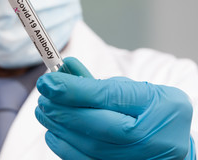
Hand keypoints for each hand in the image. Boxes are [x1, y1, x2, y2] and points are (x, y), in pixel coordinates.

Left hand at [35, 57, 194, 158]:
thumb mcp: (134, 89)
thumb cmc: (152, 111)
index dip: (74, 90)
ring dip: (60, 128)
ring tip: (44, 111)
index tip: (48, 82)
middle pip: (98, 127)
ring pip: (91, 147)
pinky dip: (66, 148)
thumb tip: (66, 67)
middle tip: (43, 98)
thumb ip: (99, 82)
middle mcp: (153, 139)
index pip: (110, 97)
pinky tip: (53, 132)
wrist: (171, 143)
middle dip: (63, 111)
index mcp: (161, 107)